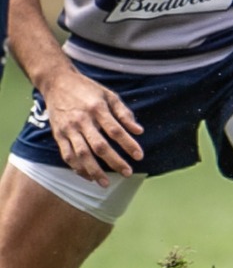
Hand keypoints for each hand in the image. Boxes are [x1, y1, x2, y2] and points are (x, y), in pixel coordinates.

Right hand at [40, 67, 144, 186]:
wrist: (57, 83)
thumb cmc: (88, 90)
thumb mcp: (110, 95)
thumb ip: (124, 113)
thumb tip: (139, 131)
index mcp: (97, 109)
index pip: (115, 130)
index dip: (128, 144)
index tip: (139, 156)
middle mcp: (82, 120)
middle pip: (99, 146)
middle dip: (114, 162)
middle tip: (127, 173)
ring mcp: (68, 129)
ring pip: (81, 154)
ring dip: (94, 171)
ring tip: (106, 183)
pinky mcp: (58, 135)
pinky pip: (67, 155)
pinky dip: (77, 168)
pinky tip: (88, 176)